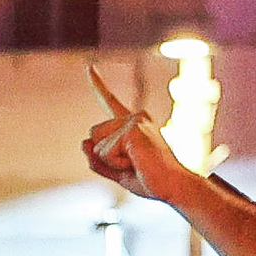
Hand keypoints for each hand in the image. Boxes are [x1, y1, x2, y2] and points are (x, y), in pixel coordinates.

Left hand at [80, 64, 204, 206]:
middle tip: (133, 164)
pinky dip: (115, 164)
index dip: (99, 85)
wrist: (172, 187)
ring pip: (97, 144)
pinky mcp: (133, 130)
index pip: (110, 102)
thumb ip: (97, 160)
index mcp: (132, 124)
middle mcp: (134, 117)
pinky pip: (105, 152)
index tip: (89, 67)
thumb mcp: (117, 171)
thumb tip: (83, 142)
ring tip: (136, 163)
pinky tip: (136, 163)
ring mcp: (134, 121)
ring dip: (111, 161)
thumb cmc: (150, 180)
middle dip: (104, 157)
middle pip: (93, 135)